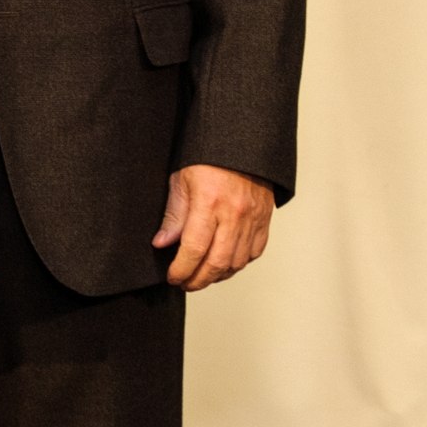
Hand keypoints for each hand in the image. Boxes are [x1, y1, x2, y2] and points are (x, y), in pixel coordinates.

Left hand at [154, 163, 273, 290]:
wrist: (242, 142)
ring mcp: (253, 218)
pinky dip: (238, 264)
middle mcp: (234, 214)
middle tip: (184, 283)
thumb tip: (162, 243)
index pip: (194, 249)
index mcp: (209, 202)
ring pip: (236, 262)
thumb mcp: (181, 179)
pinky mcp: (264, 220)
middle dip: (198, 280)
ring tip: (202, 275)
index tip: (172, 277)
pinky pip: (253, 253)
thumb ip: (174, 215)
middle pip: (217, 263)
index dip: (181, 269)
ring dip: (217, 276)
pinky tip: (224, 263)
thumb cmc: (208, 156)